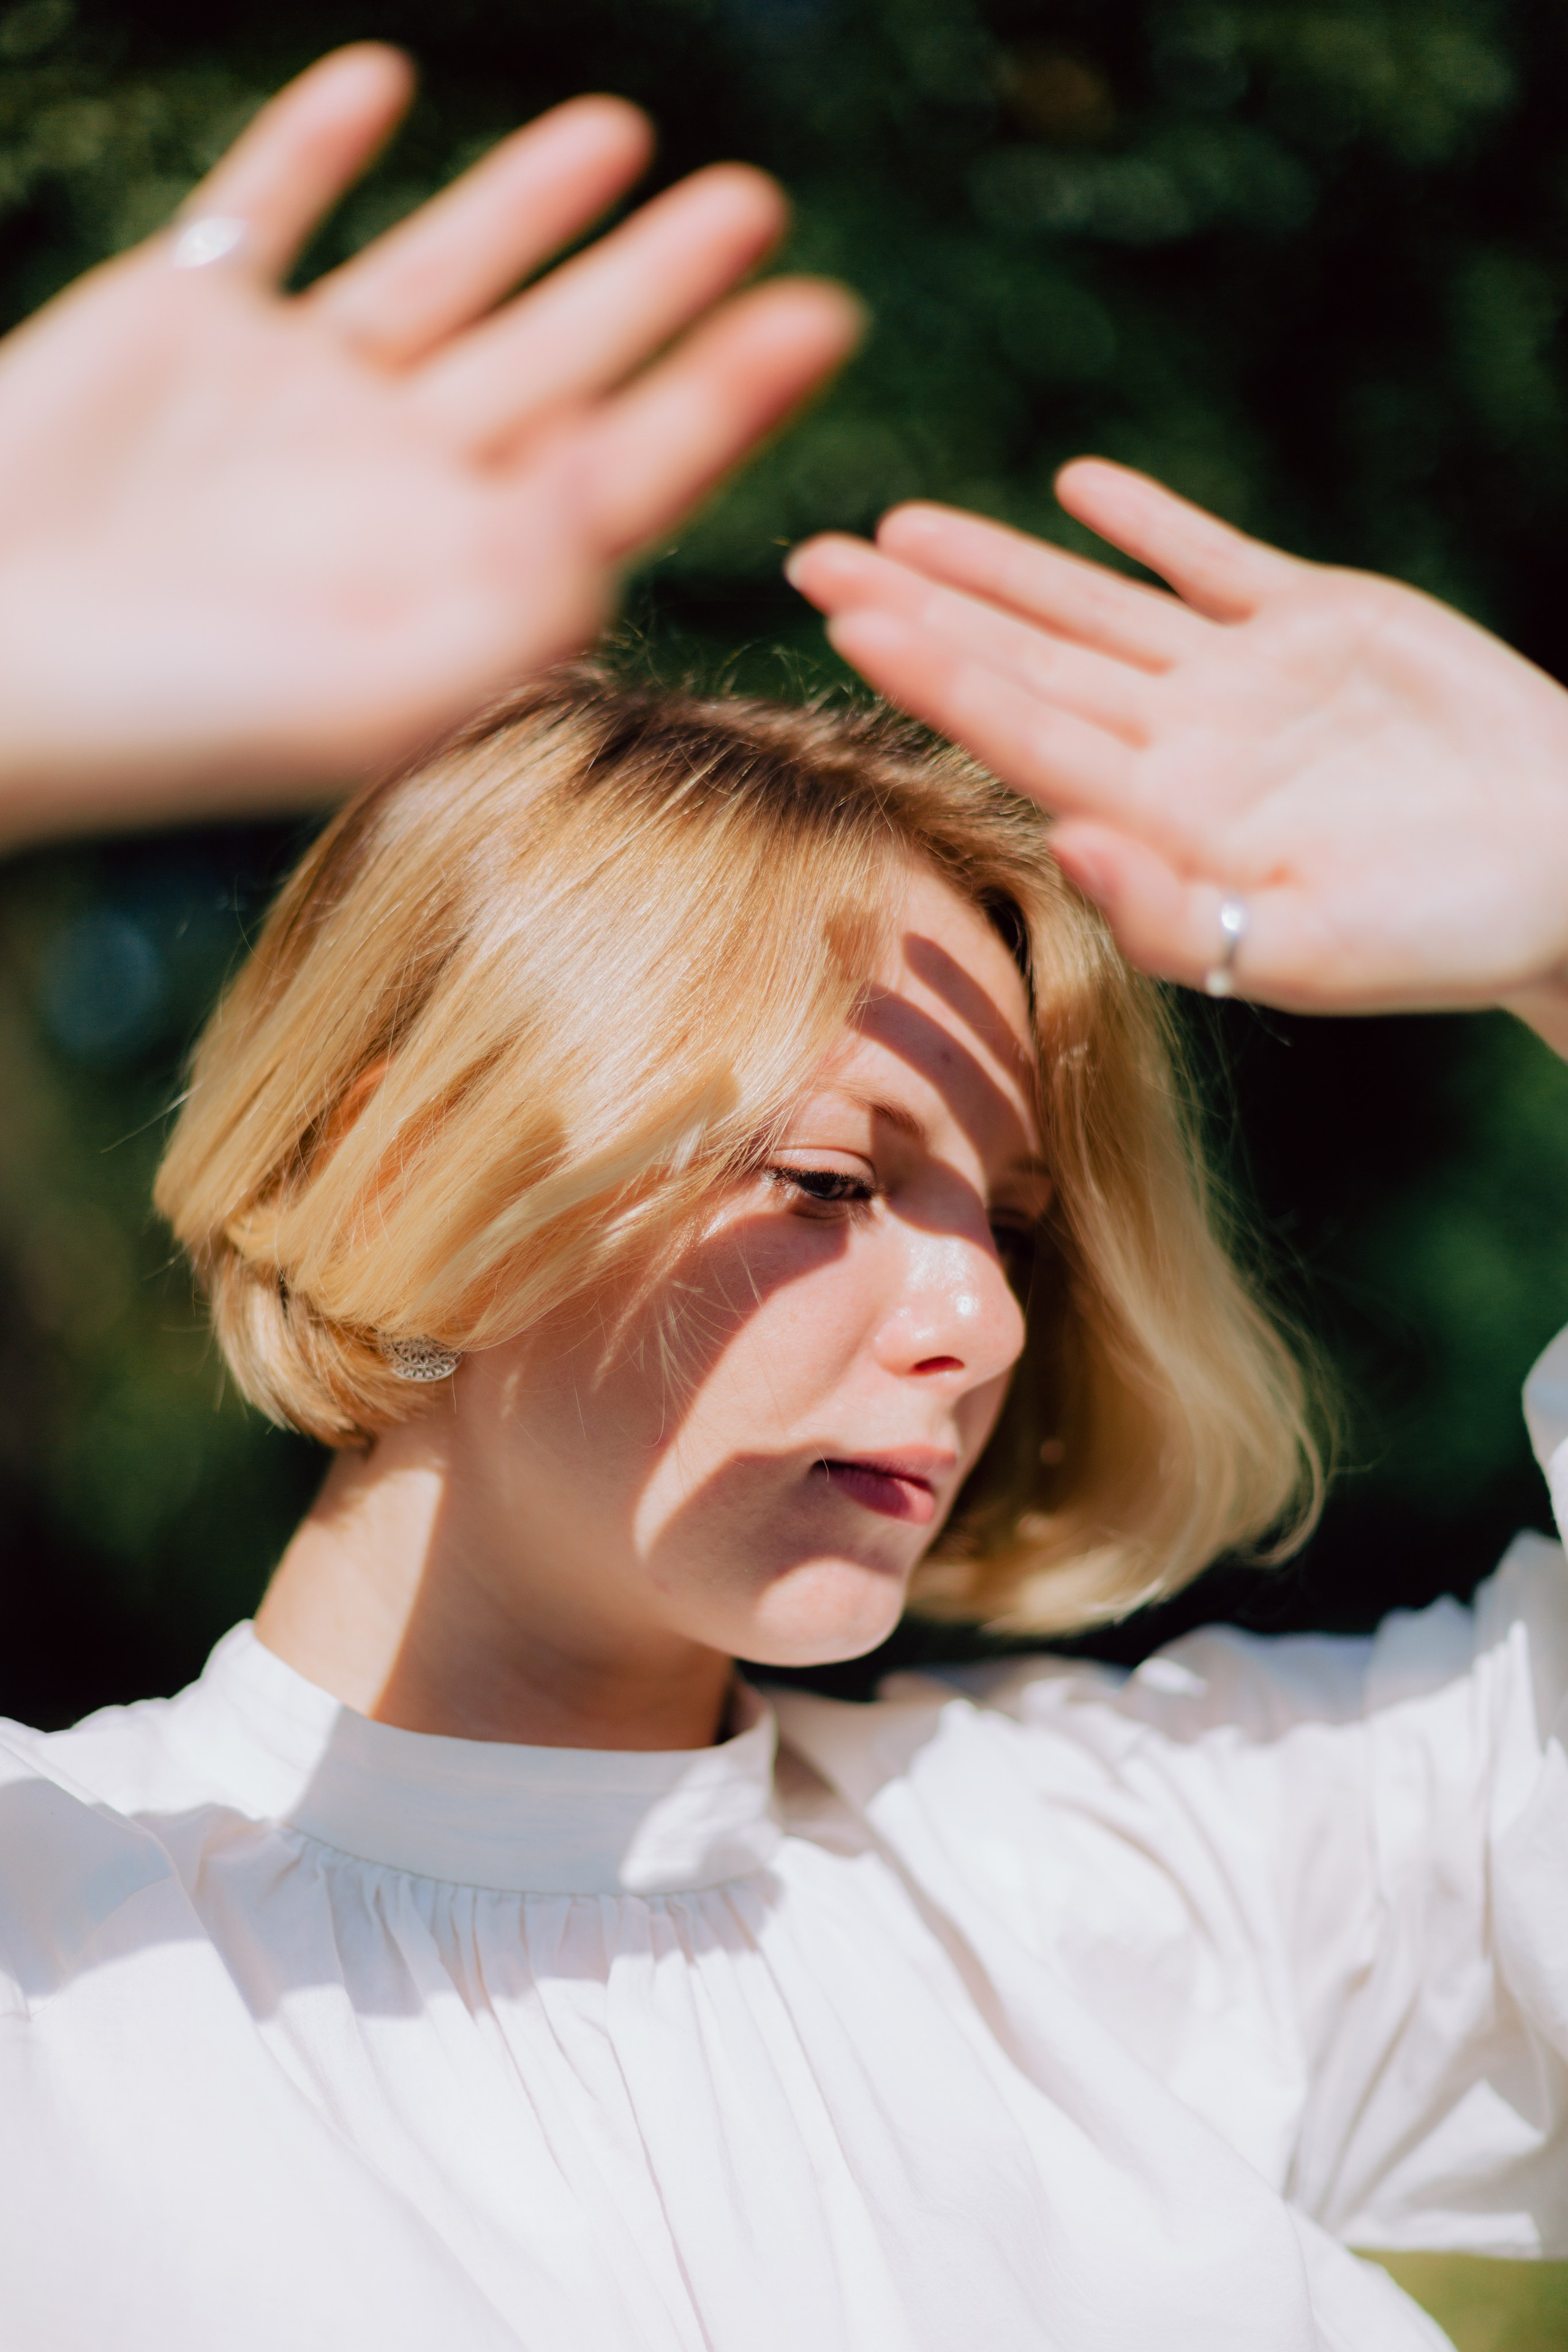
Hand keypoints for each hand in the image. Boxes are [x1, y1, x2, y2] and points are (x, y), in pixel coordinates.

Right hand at [0, 44, 858, 845]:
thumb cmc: (178, 717)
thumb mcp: (385, 685)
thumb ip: (528, 592)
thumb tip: (640, 473)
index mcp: (455, 575)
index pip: (625, 467)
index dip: (728, 393)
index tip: (824, 315)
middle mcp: (391, 483)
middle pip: (560, 360)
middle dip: (657, 282)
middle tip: (755, 204)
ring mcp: (288, 402)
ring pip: (439, 277)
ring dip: (528, 204)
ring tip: (625, 133)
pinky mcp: (177, 329)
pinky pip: (263, 212)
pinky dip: (316, 143)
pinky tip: (380, 83)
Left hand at [787, 465, 1567, 1020]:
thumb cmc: (1452, 932)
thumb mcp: (1312, 950)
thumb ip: (1175, 912)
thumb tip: (1058, 844)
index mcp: (1167, 819)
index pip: (1021, 733)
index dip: (932, 673)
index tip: (843, 618)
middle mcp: (1184, 746)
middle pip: (1024, 663)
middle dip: (919, 611)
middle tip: (812, 558)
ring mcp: (1246, 683)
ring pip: (1092, 607)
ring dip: (998, 566)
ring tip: (899, 525)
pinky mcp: (1319, 625)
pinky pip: (1212, 562)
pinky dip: (1147, 523)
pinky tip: (1077, 486)